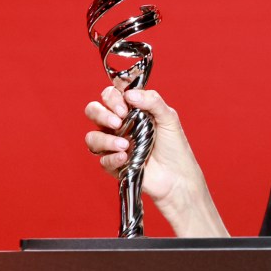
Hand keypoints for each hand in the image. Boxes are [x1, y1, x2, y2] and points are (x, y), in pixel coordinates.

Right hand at [84, 87, 227, 236]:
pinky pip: (101, 159)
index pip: (110, 96)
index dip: (111, 98)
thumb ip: (153, 101)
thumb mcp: (169, 118)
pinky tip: (125, 157)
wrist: (178, 177)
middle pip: (93, 112)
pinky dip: (111, 158)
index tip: (124, 107)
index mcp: (131, 111)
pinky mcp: (114, 164)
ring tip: (125, 145)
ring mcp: (114, 145)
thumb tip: (130, 94)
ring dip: (105, 139)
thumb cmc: (175, 147)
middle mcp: (119, 126)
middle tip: (119, 122)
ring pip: (92, 137)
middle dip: (101, 114)